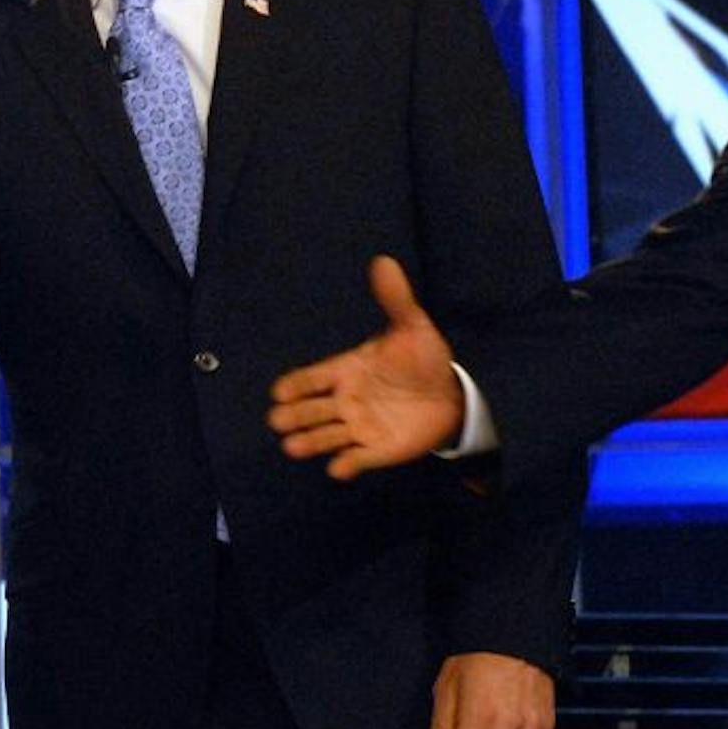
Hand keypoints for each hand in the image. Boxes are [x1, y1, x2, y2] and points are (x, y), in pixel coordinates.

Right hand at [267, 256, 464, 478]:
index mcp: (345, 371)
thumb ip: (395, 300)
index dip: (296, 385)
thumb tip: (384, 260)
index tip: (279, 392)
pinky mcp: (377, 451)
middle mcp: (344, 401)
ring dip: (311, 442)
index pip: (312, 378)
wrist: (449, 395)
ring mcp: (358, 427)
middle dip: (294, 415)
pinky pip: (358, 459)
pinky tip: (339, 468)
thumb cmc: (421, 359)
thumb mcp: (412, 327)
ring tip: (292, 447)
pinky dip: (347, 464)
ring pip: (327, 436)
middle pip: (311, 410)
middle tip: (278, 420)